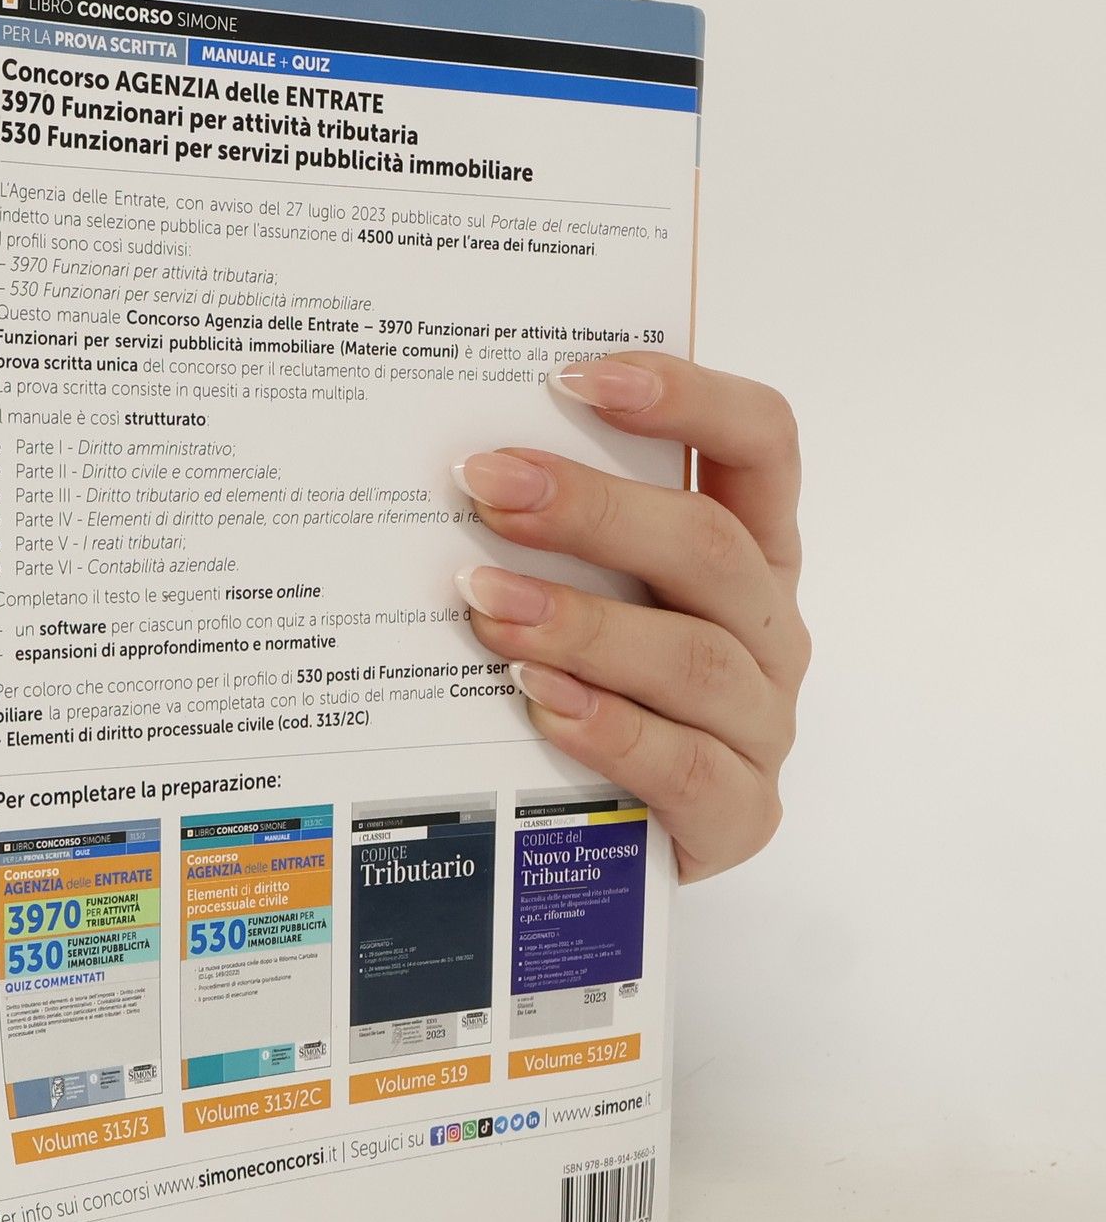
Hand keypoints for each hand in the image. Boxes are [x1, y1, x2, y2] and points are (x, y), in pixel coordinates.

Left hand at [452, 352, 807, 881]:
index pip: (759, 444)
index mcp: (748, 553)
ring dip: (583, 622)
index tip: (577, 375)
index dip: (687, 398)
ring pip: (693, 657)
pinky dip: (608, 728)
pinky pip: (683, 765)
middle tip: (487, 488)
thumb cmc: (599, 692)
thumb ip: (557, 537)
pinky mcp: (739, 814)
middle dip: (594, 509)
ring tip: (487, 601)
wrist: (618, 846)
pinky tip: (539, 703)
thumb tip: (454, 466)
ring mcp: (760, 724)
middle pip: (710, 545)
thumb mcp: (588, 598)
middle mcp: (766, 628)